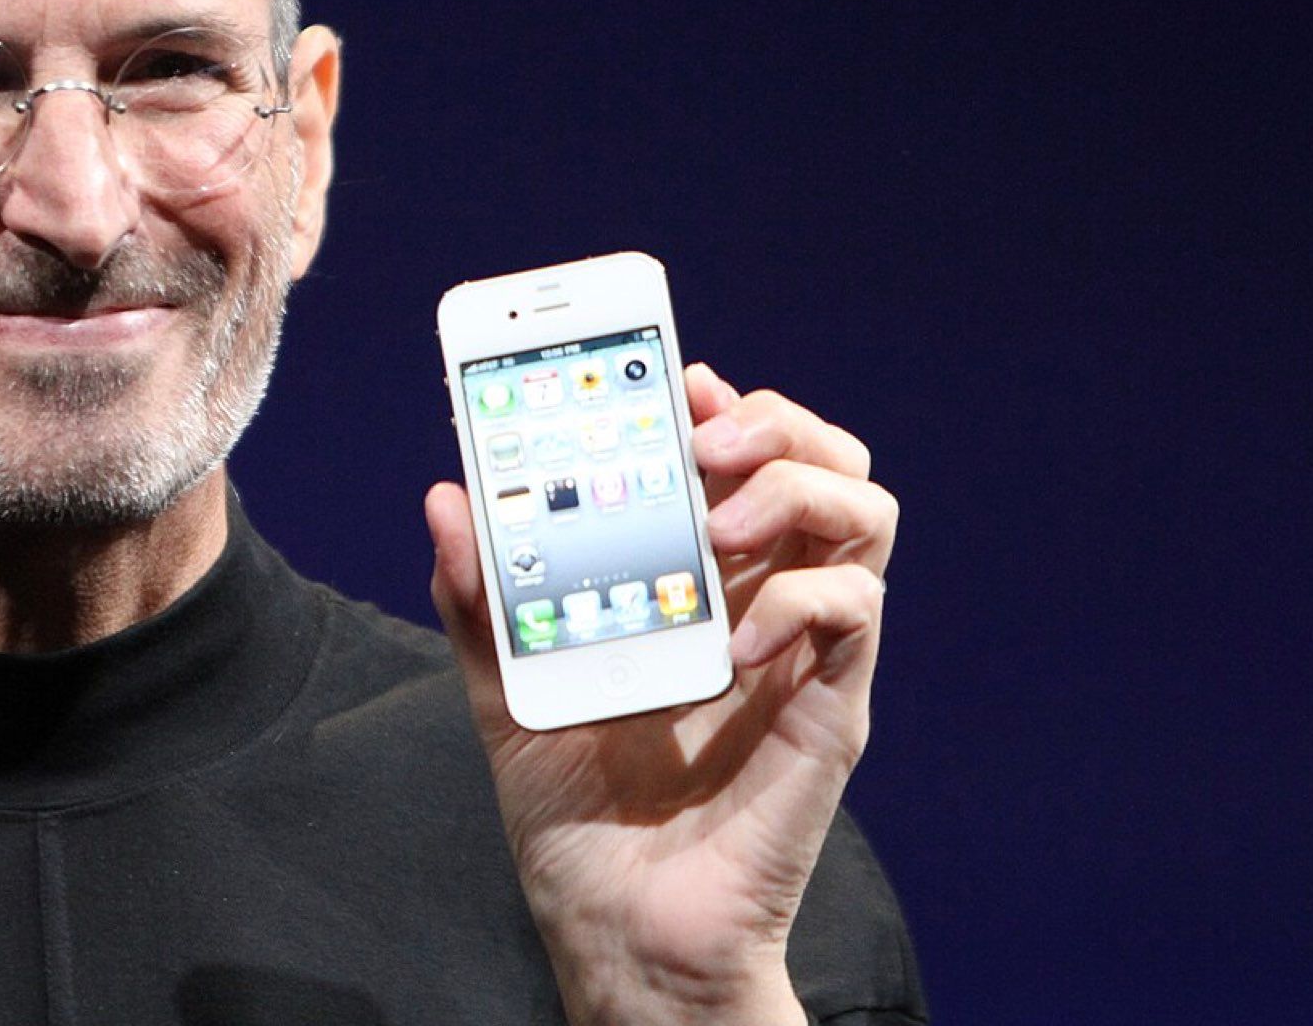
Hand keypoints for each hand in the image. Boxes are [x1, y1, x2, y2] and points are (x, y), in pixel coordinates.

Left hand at [426, 364, 896, 1025]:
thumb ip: (480, 599)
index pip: (743, 458)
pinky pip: (856, 612)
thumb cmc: (577, 820)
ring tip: (719, 519)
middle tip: (704, 439)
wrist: (619, 934)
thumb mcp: (505, 690)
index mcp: (699, 582)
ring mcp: (804, 652)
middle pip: (825, 461)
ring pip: (864, 513)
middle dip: (775, 420)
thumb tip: (447, 496)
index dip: (727, 402)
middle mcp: (764, 600)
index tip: (677, 379)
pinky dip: (801, 595)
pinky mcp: (829, 710)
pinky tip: (734, 633)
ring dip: (798, 485)